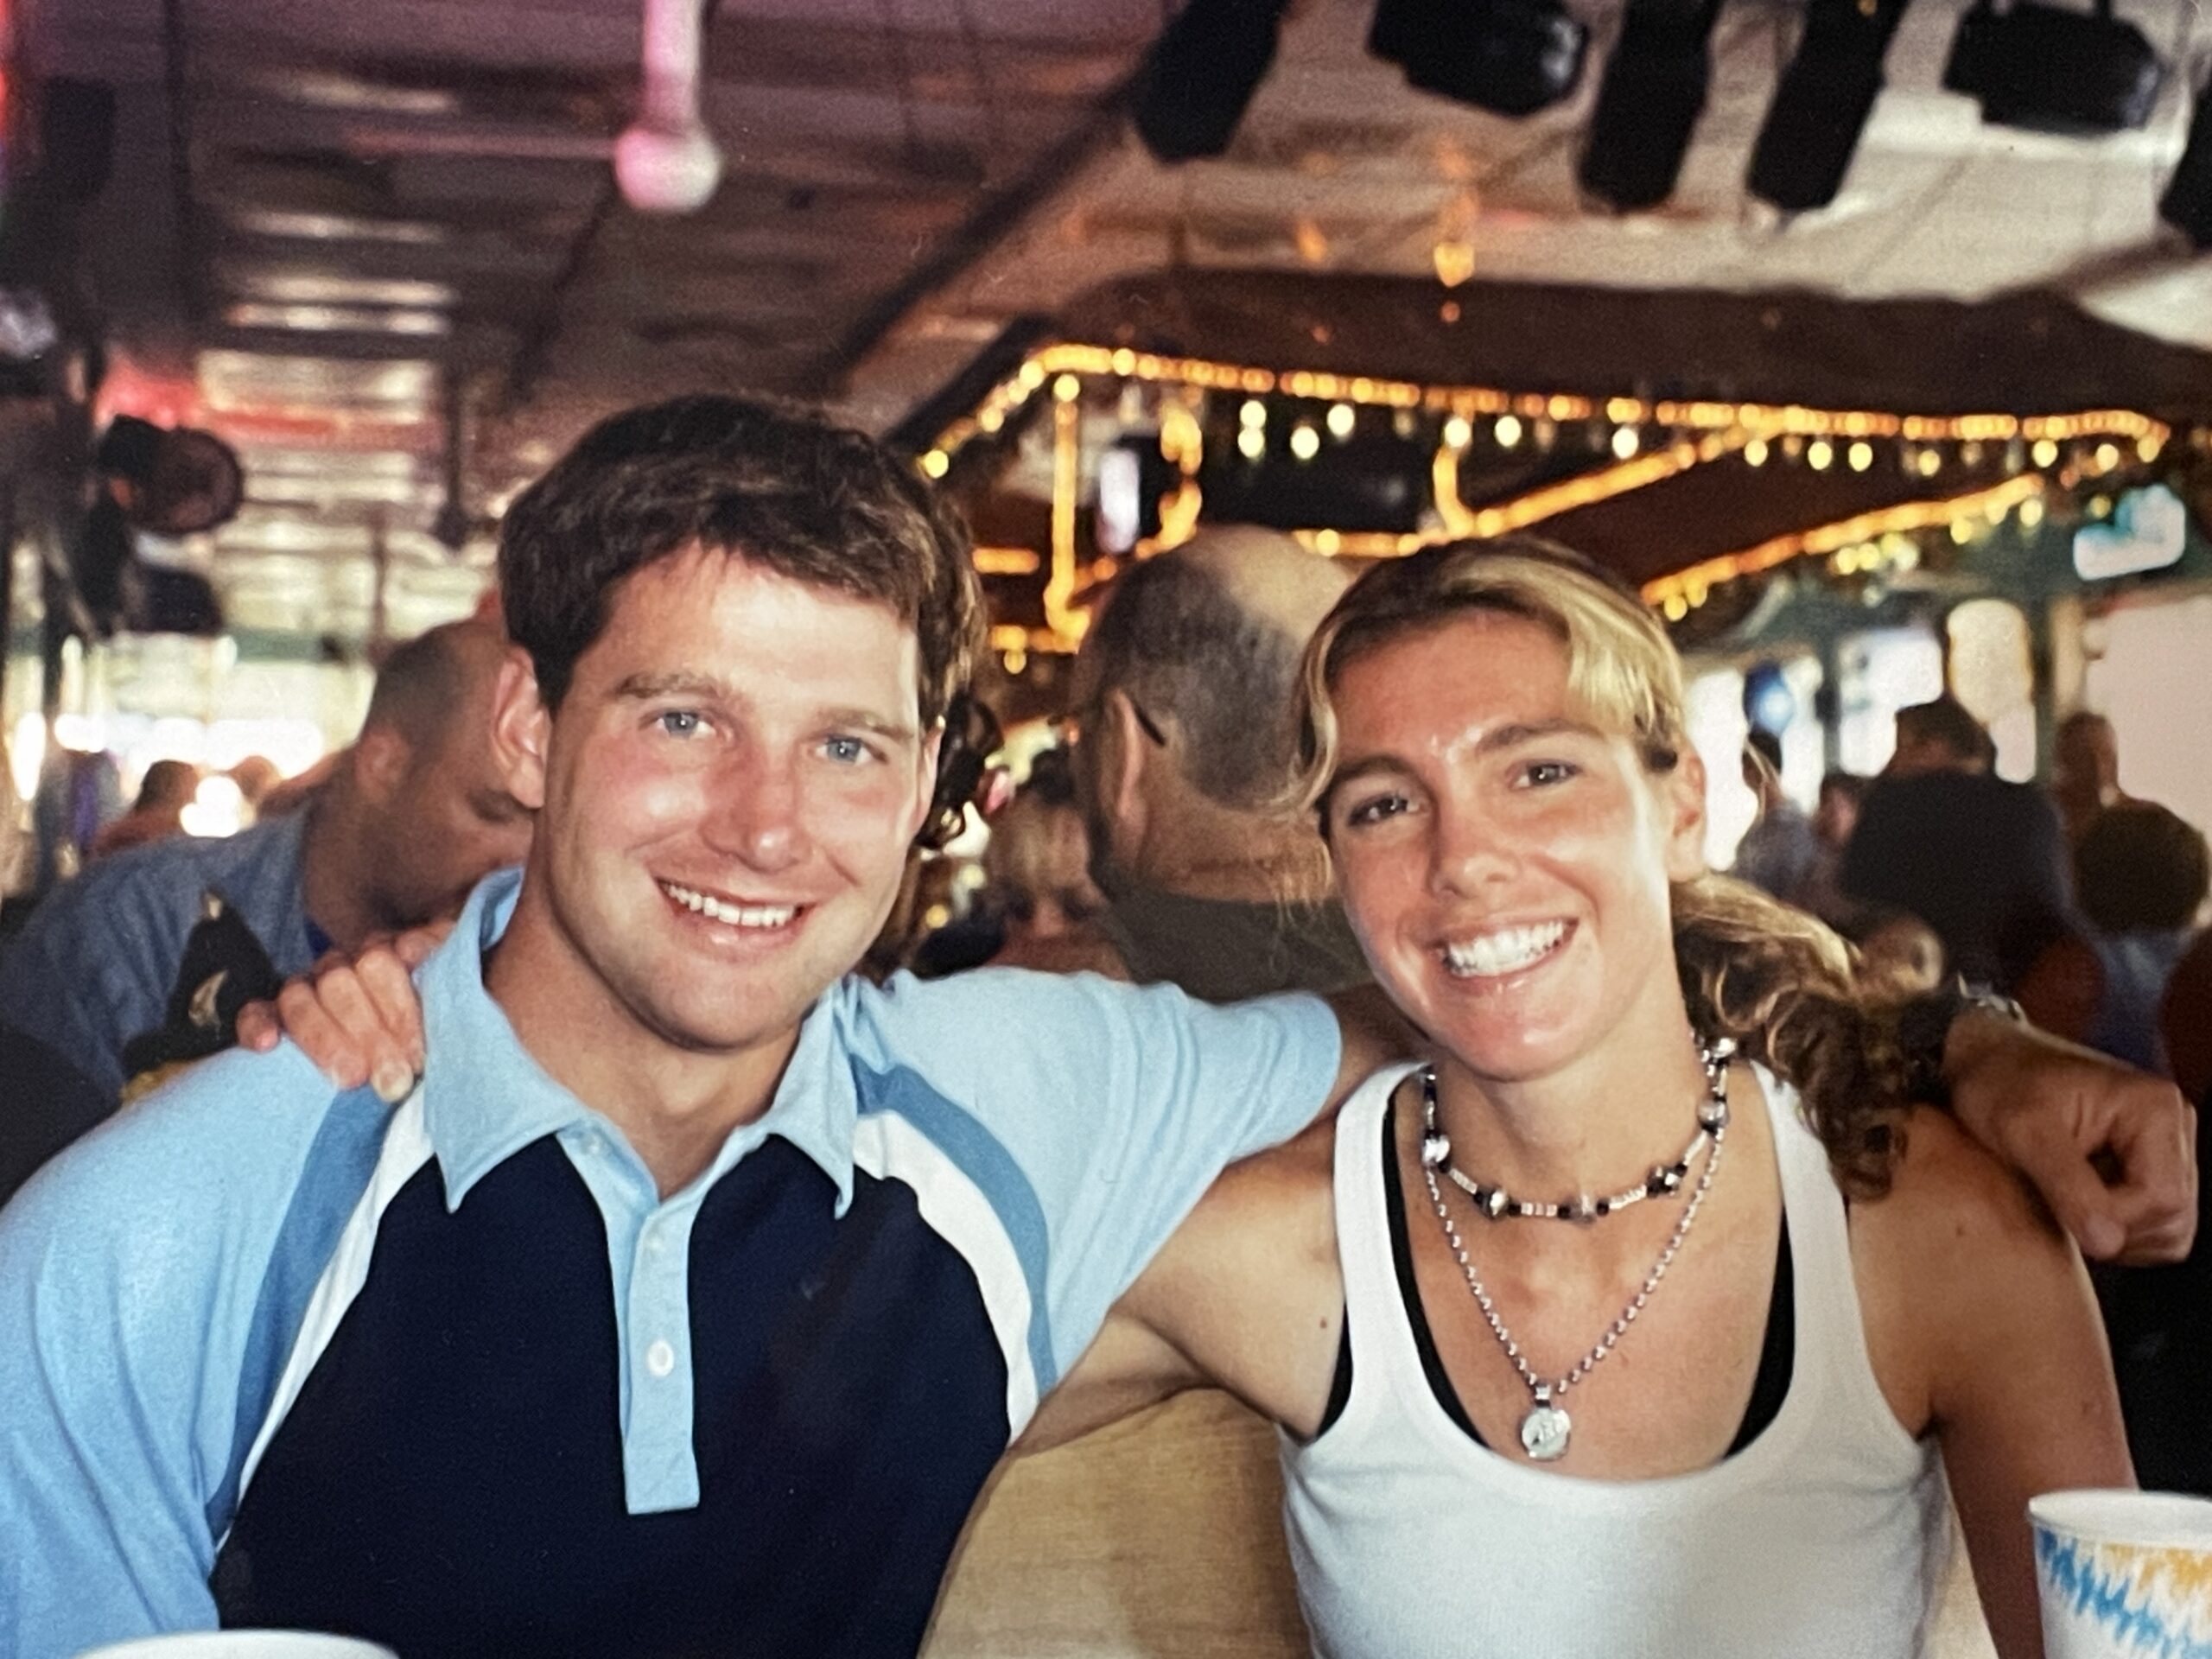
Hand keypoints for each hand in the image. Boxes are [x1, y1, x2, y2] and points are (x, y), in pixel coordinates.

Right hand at [235, 920, 446, 1102]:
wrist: (401, 1050)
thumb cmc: (435, 1021)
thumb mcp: (450, 989)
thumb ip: (438, 961)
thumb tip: (411, 951)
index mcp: (384, 953)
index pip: (381, 964)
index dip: (398, 1010)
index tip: (417, 1055)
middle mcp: (342, 966)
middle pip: (341, 983)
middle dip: (369, 1034)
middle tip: (393, 1081)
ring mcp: (306, 988)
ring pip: (298, 998)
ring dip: (324, 1040)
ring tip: (350, 1080)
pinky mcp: (273, 1015)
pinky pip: (256, 1012)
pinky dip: (258, 1025)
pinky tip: (267, 1047)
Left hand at [1944, 1010, 2198, 1264]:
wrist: (1986, 1069)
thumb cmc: (1998, 1086)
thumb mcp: (2020, 1131)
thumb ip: (2067, 1185)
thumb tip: (2108, 1243)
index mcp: (2156, 1109)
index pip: (2162, 1198)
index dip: (2110, 1218)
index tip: (2056, 1206)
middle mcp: (2173, 1129)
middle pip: (2170, 1218)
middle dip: (2110, 1227)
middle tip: (2053, 1202)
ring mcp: (2166, 1152)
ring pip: (2164, 1230)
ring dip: (2110, 1232)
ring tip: (2060, 1198)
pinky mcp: (2148, 1172)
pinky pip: (2149, 1230)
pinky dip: (2110, 1230)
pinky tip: (2072, 1204)